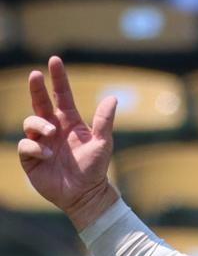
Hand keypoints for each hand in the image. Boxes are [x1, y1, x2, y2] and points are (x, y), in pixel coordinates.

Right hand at [18, 56, 118, 229]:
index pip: (61, 95)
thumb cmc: (95, 169)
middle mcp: (53, 128)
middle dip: (36, 88)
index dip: (58, 79)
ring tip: (51, 135)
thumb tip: (112, 98)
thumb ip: (104, 121)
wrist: (85, 194)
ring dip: (38, 125)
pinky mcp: (31, 157)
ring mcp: (41, 142)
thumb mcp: (103, 143)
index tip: (55, 60)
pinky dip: (35, 147)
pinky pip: (26, 145)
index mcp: (70, 122)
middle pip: (39, 102)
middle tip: (36, 75)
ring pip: (30, 122)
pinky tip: (48, 155)